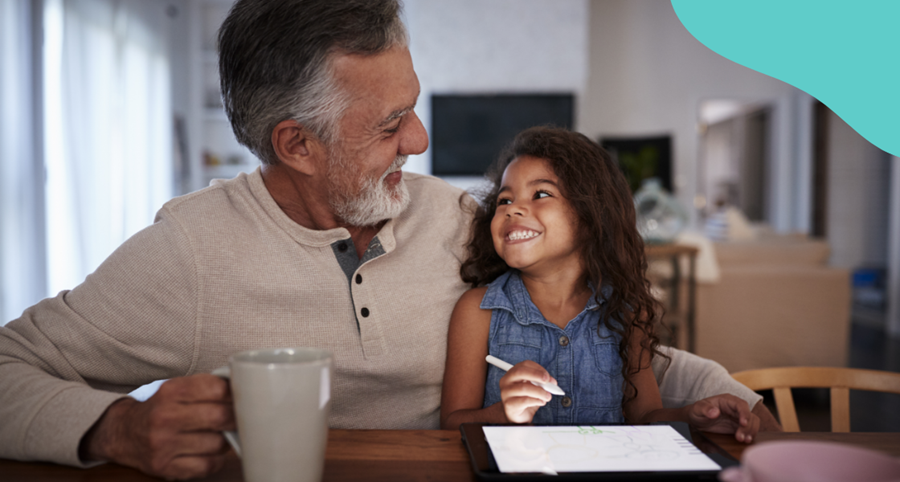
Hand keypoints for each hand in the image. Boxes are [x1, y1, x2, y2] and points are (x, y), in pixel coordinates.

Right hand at [81, 374, 234, 479]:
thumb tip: (244, 389)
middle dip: (236, 417)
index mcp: (170, 392)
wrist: (123, 433)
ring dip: (225, 440)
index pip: (217, 389)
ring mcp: (164, 445)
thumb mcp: (176, 388)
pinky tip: (209, 451)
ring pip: (218, 444)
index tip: (240, 397)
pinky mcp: (166, 467)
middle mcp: (165, 417)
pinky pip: (207, 466)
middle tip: (239, 417)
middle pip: (220, 417)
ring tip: (219, 434)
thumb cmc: (159, 408)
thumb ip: (206, 386)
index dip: (235, 393)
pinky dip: (215, 459)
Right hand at [498, 360, 555, 423]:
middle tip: (547, 382)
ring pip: (524, 388)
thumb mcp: (533, 387)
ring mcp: (506, 392)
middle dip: (536, 375)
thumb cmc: (524, 399)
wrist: (516, 415)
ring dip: (540, 392)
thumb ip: (540, 383)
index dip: (538, 369)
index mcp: (512, 373)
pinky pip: (524, 401)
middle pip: (520, 372)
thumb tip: (551, 382)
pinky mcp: (509, 404)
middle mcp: (506, 381)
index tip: (548, 377)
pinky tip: (541, 402)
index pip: (525, 364)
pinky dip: (536, 401)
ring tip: (547, 396)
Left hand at [687, 394, 759, 443]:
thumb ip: (705, 409)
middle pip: (750, 415)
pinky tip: (745, 441)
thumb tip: (715, 412)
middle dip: (748, 427)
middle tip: (740, 437)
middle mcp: (735, 408)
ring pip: (752, 423)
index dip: (745, 413)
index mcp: (727, 400)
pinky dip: (749, 435)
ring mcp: (738, 417)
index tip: (743, 423)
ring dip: (750, 432)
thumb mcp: (698, 408)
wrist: (696, 420)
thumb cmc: (697, 411)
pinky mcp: (738, 426)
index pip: (741, 405)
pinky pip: (748, 430)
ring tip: (744, 440)